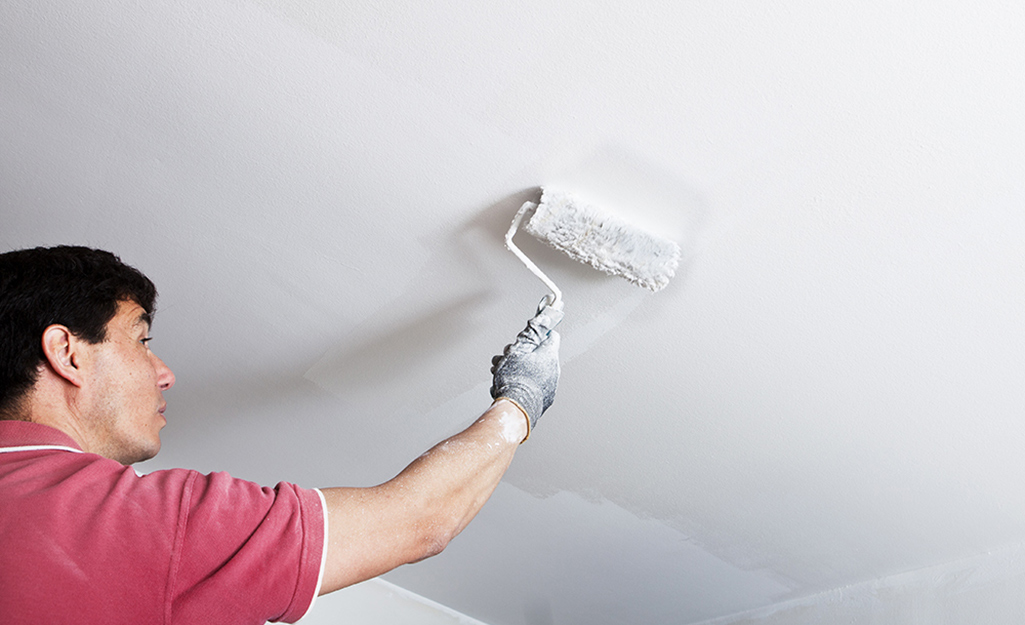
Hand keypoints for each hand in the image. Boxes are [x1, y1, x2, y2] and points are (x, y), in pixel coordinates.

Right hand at [490, 304, 562, 437]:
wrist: (514, 410)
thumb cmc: (516, 380)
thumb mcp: (519, 347)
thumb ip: (533, 331)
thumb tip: (545, 317)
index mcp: (550, 355)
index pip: (550, 335)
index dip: (538, 332)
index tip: (530, 331)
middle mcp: (553, 371)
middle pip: (536, 353)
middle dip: (519, 353)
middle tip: (508, 357)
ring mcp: (548, 387)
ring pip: (530, 370)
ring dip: (515, 368)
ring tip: (502, 373)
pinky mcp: (541, 400)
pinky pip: (530, 385)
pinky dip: (519, 383)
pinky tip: (506, 385)